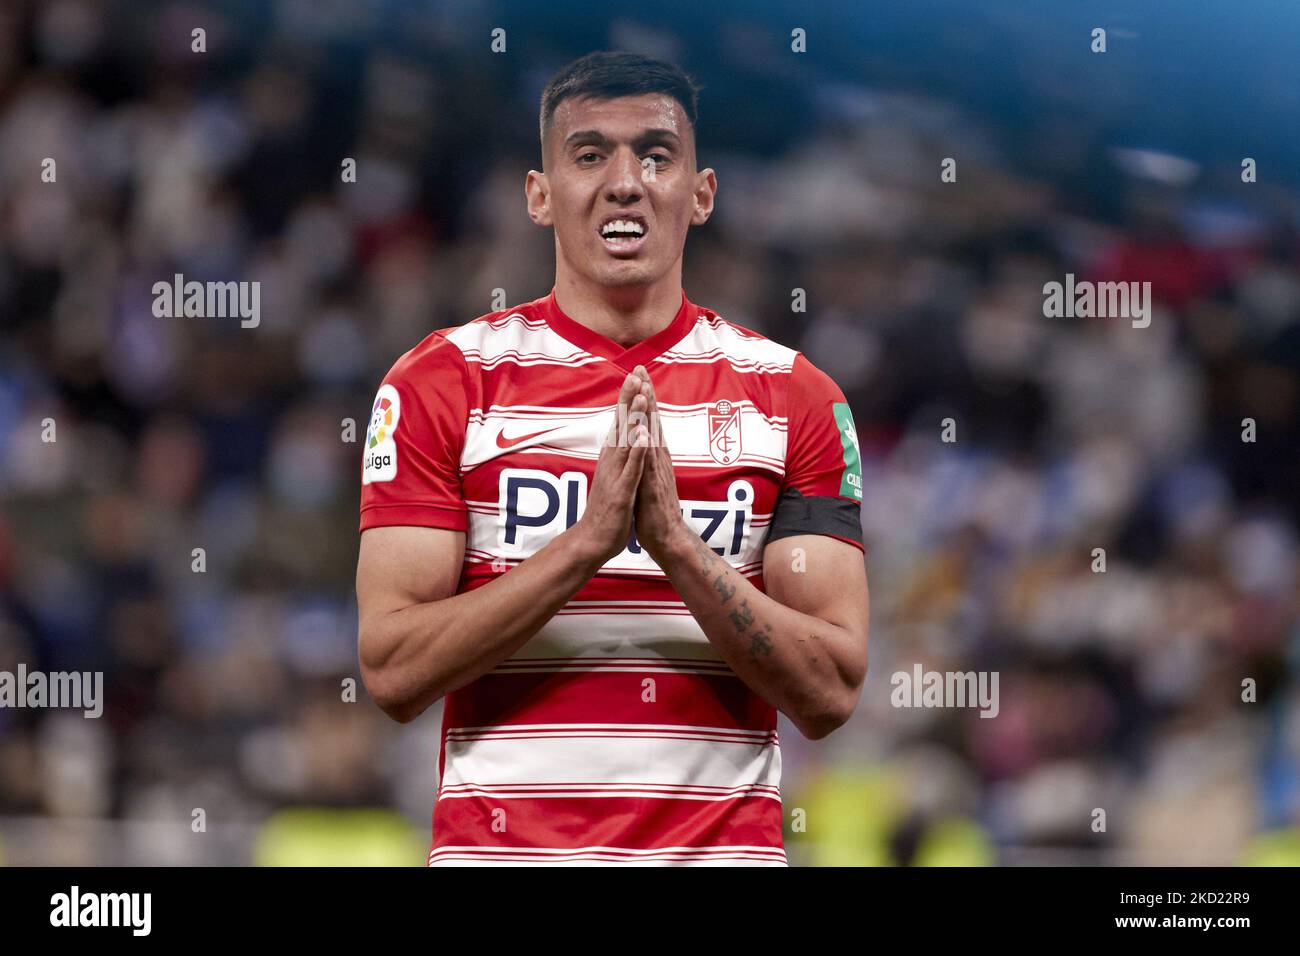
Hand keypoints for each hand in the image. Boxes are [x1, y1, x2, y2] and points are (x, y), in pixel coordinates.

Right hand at [571, 370, 649, 564]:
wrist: (593, 540)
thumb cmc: (606, 508)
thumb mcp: (614, 475)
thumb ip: (618, 454)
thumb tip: (621, 435)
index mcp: (612, 456)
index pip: (620, 422)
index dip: (627, 398)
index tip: (635, 375)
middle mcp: (611, 461)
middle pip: (621, 425)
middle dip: (629, 398)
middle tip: (635, 373)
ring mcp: (616, 476)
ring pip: (625, 442)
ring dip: (633, 419)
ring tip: (640, 396)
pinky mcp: (621, 492)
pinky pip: (631, 469)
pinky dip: (637, 452)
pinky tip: (643, 437)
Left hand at [629, 365, 690, 561]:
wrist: (667, 538)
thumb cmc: (655, 511)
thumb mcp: (649, 478)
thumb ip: (648, 459)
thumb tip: (645, 442)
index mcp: (654, 456)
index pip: (648, 421)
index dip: (643, 397)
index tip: (638, 374)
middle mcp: (658, 459)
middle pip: (652, 421)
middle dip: (646, 394)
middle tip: (642, 369)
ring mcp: (656, 471)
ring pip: (651, 436)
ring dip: (647, 413)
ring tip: (644, 388)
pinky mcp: (652, 487)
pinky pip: (648, 463)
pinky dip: (646, 446)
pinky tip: (643, 431)